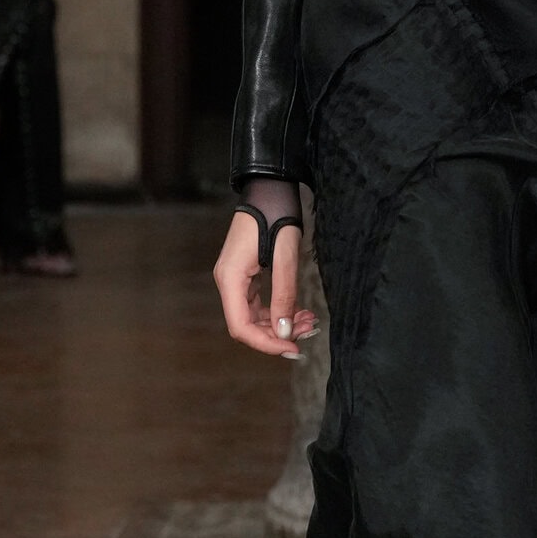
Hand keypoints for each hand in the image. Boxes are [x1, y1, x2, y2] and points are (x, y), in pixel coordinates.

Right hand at [214, 210, 318, 358]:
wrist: (268, 189)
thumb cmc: (276, 215)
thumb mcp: (285, 256)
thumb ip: (284, 295)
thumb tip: (284, 332)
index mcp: (230, 278)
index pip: (241, 327)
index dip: (266, 344)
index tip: (293, 348)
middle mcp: (227, 281)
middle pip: (247, 325)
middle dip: (277, 334)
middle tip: (308, 332)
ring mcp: (234, 278)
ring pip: (253, 316)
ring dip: (280, 323)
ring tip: (309, 321)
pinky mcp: (244, 275)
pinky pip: (257, 303)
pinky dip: (277, 310)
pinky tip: (298, 311)